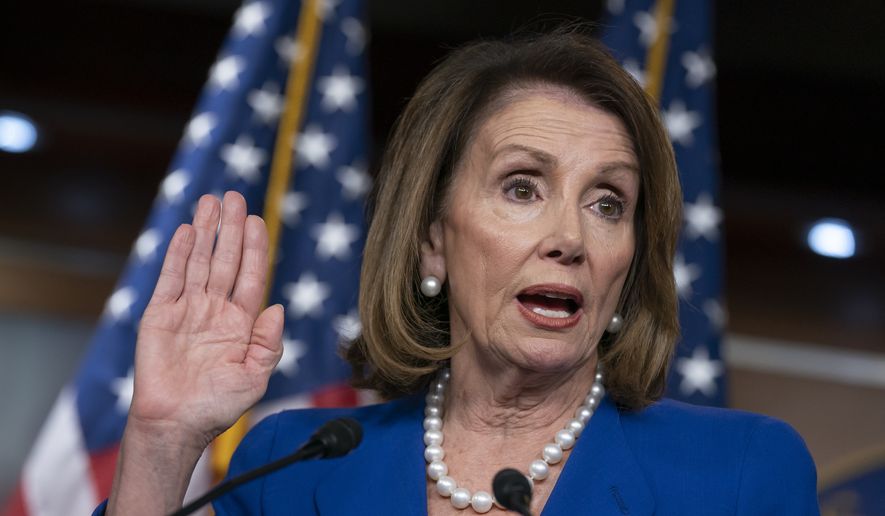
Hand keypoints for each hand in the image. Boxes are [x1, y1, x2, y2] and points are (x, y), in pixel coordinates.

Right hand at [129, 191, 283, 448]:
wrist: (175, 424)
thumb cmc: (217, 406)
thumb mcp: (254, 378)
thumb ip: (269, 344)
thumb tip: (278, 307)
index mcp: (241, 323)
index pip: (251, 276)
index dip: (255, 248)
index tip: (259, 220)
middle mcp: (215, 310)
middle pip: (226, 260)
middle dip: (231, 228)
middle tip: (235, 196)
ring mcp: (187, 310)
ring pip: (199, 262)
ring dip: (206, 231)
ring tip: (211, 201)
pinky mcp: (159, 315)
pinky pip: (171, 278)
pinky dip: (179, 254)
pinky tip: (188, 231)